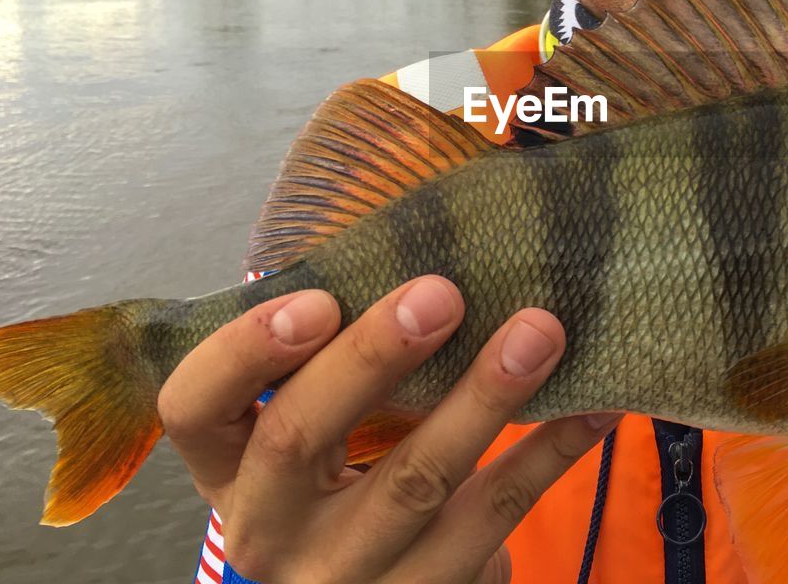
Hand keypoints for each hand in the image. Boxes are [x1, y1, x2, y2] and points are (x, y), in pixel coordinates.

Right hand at [157, 276, 619, 583]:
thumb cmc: (342, 485)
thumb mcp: (308, 438)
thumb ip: (331, 361)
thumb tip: (424, 237)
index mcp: (228, 470)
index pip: (194, 408)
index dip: (245, 351)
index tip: (319, 297)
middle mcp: (269, 530)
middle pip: (299, 437)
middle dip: (372, 357)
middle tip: (442, 293)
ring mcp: (346, 576)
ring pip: (415, 481)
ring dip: (483, 396)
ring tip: (541, 331)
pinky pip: (495, 518)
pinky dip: (549, 453)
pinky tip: (593, 405)